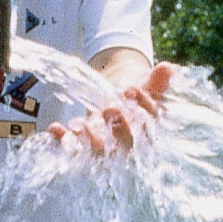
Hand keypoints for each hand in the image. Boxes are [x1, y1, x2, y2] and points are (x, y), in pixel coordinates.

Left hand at [48, 60, 176, 155]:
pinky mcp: (83, 151)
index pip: (150, 126)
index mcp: (147, 133)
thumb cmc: (132, 101)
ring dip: (90, 140)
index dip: (142, 110)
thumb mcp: (145, 88)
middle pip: (126, 146)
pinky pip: (73, 152)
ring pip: (100, 154)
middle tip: (109, 109)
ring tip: (80, 123)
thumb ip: (156, 81)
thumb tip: (168, 67)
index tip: (131, 90)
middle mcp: (127, 148)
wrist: (114, 106)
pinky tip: (54, 128)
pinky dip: (63, 141)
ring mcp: (105, 151)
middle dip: (119, 128)